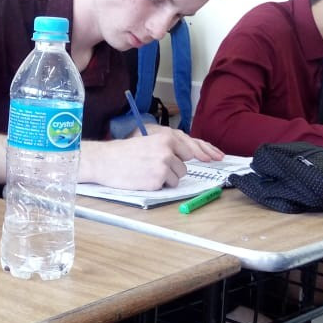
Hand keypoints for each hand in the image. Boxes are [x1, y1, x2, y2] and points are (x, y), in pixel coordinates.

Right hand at [81, 126, 224, 190]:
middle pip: (184, 165)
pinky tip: (144, 178)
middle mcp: (168, 150)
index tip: (216, 157)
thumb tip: (189, 153)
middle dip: (174, 167)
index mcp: (166, 138)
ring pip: (177, 176)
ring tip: (147, 170)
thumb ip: (168, 145)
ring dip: (166, 177)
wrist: (105, 161)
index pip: (191, 147)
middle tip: (159, 167)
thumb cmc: (124, 152)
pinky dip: (158, 184)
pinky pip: (168, 185)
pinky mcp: (158, 180)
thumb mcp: (148, 140)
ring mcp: (163, 166)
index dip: (205, 153)